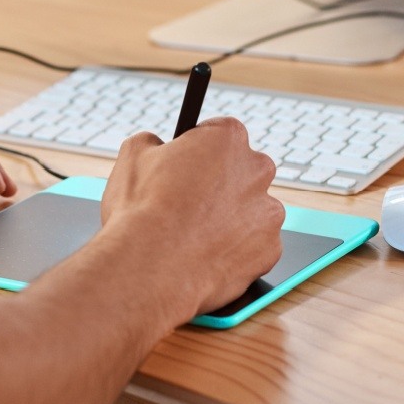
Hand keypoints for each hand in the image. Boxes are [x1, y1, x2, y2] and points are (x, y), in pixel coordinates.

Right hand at [98, 119, 282, 317]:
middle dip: (222, 184)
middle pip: (244, 171)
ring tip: (195, 235)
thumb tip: (154, 146)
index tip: (187, 167)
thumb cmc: (142, 212)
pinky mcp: (270, 250)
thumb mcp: (133, 155)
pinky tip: (207, 255)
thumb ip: (153, 143)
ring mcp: (268, 213)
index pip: (221, 134)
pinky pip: (256, 246)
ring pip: (253, 211)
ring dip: (231, 219)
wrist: (150, 269)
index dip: (199, 152)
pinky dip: (237, 251)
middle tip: (190, 203)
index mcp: (227, 138)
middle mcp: (257, 170)